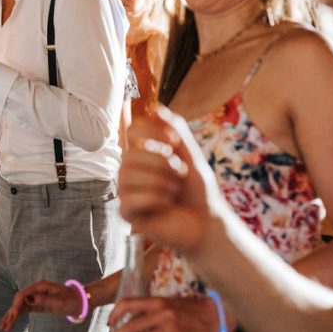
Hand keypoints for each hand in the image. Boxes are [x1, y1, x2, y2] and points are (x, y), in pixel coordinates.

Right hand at [0, 280, 82, 331]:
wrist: (81, 301)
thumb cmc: (72, 300)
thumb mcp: (59, 301)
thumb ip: (43, 300)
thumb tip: (28, 299)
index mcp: (40, 286)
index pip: (23, 295)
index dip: (17, 306)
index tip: (13, 316)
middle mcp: (36, 290)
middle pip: (19, 301)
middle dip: (11, 314)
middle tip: (4, 326)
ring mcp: (36, 297)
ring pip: (20, 307)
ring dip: (11, 317)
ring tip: (3, 328)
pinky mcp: (38, 304)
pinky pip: (25, 310)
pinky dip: (17, 317)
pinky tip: (10, 323)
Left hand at [102, 296, 221, 331]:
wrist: (214, 315)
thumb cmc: (188, 308)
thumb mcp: (167, 303)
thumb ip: (149, 310)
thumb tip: (128, 321)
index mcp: (156, 301)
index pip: (127, 304)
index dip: (114, 314)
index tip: (108, 324)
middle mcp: (160, 314)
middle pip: (129, 327)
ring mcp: (168, 329)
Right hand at [118, 107, 227, 255]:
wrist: (207, 224)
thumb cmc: (198, 190)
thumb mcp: (191, 156)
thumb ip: (175, 130)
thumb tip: (155, 107)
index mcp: (143, 153)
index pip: (133, 130)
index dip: (154, 133)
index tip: (175, 143)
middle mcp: (129, 169)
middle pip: (132, 153)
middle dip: (163, 163)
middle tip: (179, 175)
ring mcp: (125, 191)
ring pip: (128, 175)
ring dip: (161, 182)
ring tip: (174, 192)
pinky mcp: (126, 212)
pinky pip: (129, 199)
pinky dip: (155, 200)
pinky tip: (165, 206)